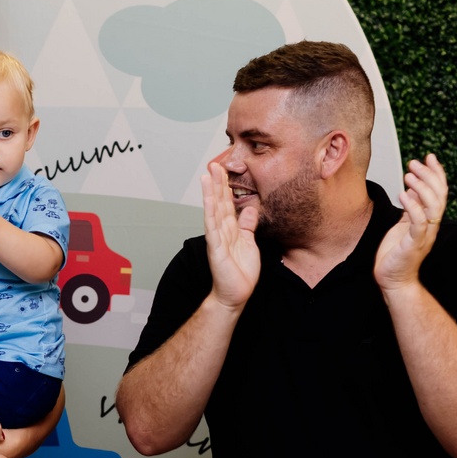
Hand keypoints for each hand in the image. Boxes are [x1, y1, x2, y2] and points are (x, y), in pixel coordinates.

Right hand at [201, 162, 260, 308]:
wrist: (236, 293)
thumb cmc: (241, 272)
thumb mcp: (248, 242)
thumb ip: (247, 225)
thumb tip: (249, 208)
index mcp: (230, 229)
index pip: (227, 203)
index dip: (226, 186)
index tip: (224, 169)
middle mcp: (222, 231)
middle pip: (219, 202)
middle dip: (217, 183)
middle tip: (214, 164)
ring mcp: (217, 238)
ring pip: (213, 211)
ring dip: (210, 192)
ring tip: (207, 175)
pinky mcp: (216, 247)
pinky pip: (213, 226)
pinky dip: (210, 211)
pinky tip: (209, 198)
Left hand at [375, 154, 447, 291]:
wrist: (393, 280)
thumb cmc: (395, 255)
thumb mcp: (403, 225)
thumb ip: (411, 208)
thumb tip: (412, 188)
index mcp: (429, 220)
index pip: (439, 192)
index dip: (437, 173)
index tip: (429, 157)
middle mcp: (431, 226)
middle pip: (440, 196)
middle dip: (429, 176)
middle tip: (415, 163)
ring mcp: (424, 235)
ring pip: (433, 207)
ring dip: (422, 188)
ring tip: (408, 175)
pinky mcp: (414, 244)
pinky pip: (419, 222)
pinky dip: (413, 206)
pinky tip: (403, 195)